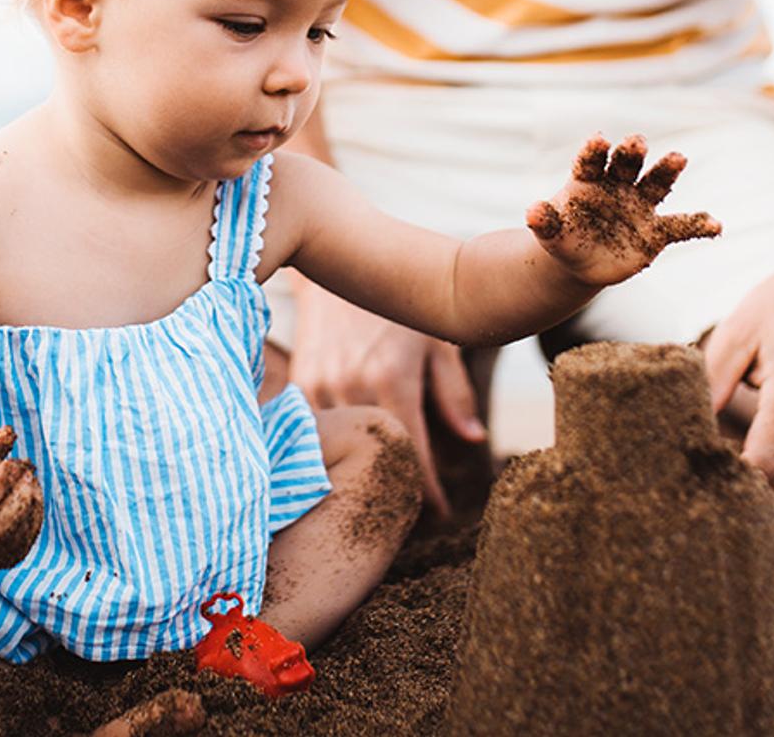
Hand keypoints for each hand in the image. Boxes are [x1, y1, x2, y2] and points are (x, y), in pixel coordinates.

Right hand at [289, 284, 483, 514]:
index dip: (428, 491)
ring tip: (380, 491)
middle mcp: (353, 386)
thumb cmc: (401, 303)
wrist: (344, 258)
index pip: (413, 454)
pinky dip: (329, 450)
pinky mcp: (299, 381)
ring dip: (360, 472)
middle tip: (412, 510)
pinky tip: (343, 465)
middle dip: (395, 487)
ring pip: (340, 452)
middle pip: (375, 461)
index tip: (442, 515)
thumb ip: (454, 393)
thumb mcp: (438, 340)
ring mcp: (320, 384)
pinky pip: (311, 432)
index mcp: (393, 379)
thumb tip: (473, 439)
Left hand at [526, 134, 719, 285]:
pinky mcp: (656, 231)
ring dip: (667, 171)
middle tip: (637, 141)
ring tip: (678, 159)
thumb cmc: (564, 237)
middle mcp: (619, 185)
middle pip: (627, 164)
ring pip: (656, 184)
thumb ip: (544, 221)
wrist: (581, 260)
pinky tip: (716, 225)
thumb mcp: (550, 233)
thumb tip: (531, 212)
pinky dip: (698, 225)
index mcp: (589, 181)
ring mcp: (640, 205)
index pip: (592, 161)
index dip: (595, 151)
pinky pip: (680, 226)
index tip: (599, 139)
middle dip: (631, 152)